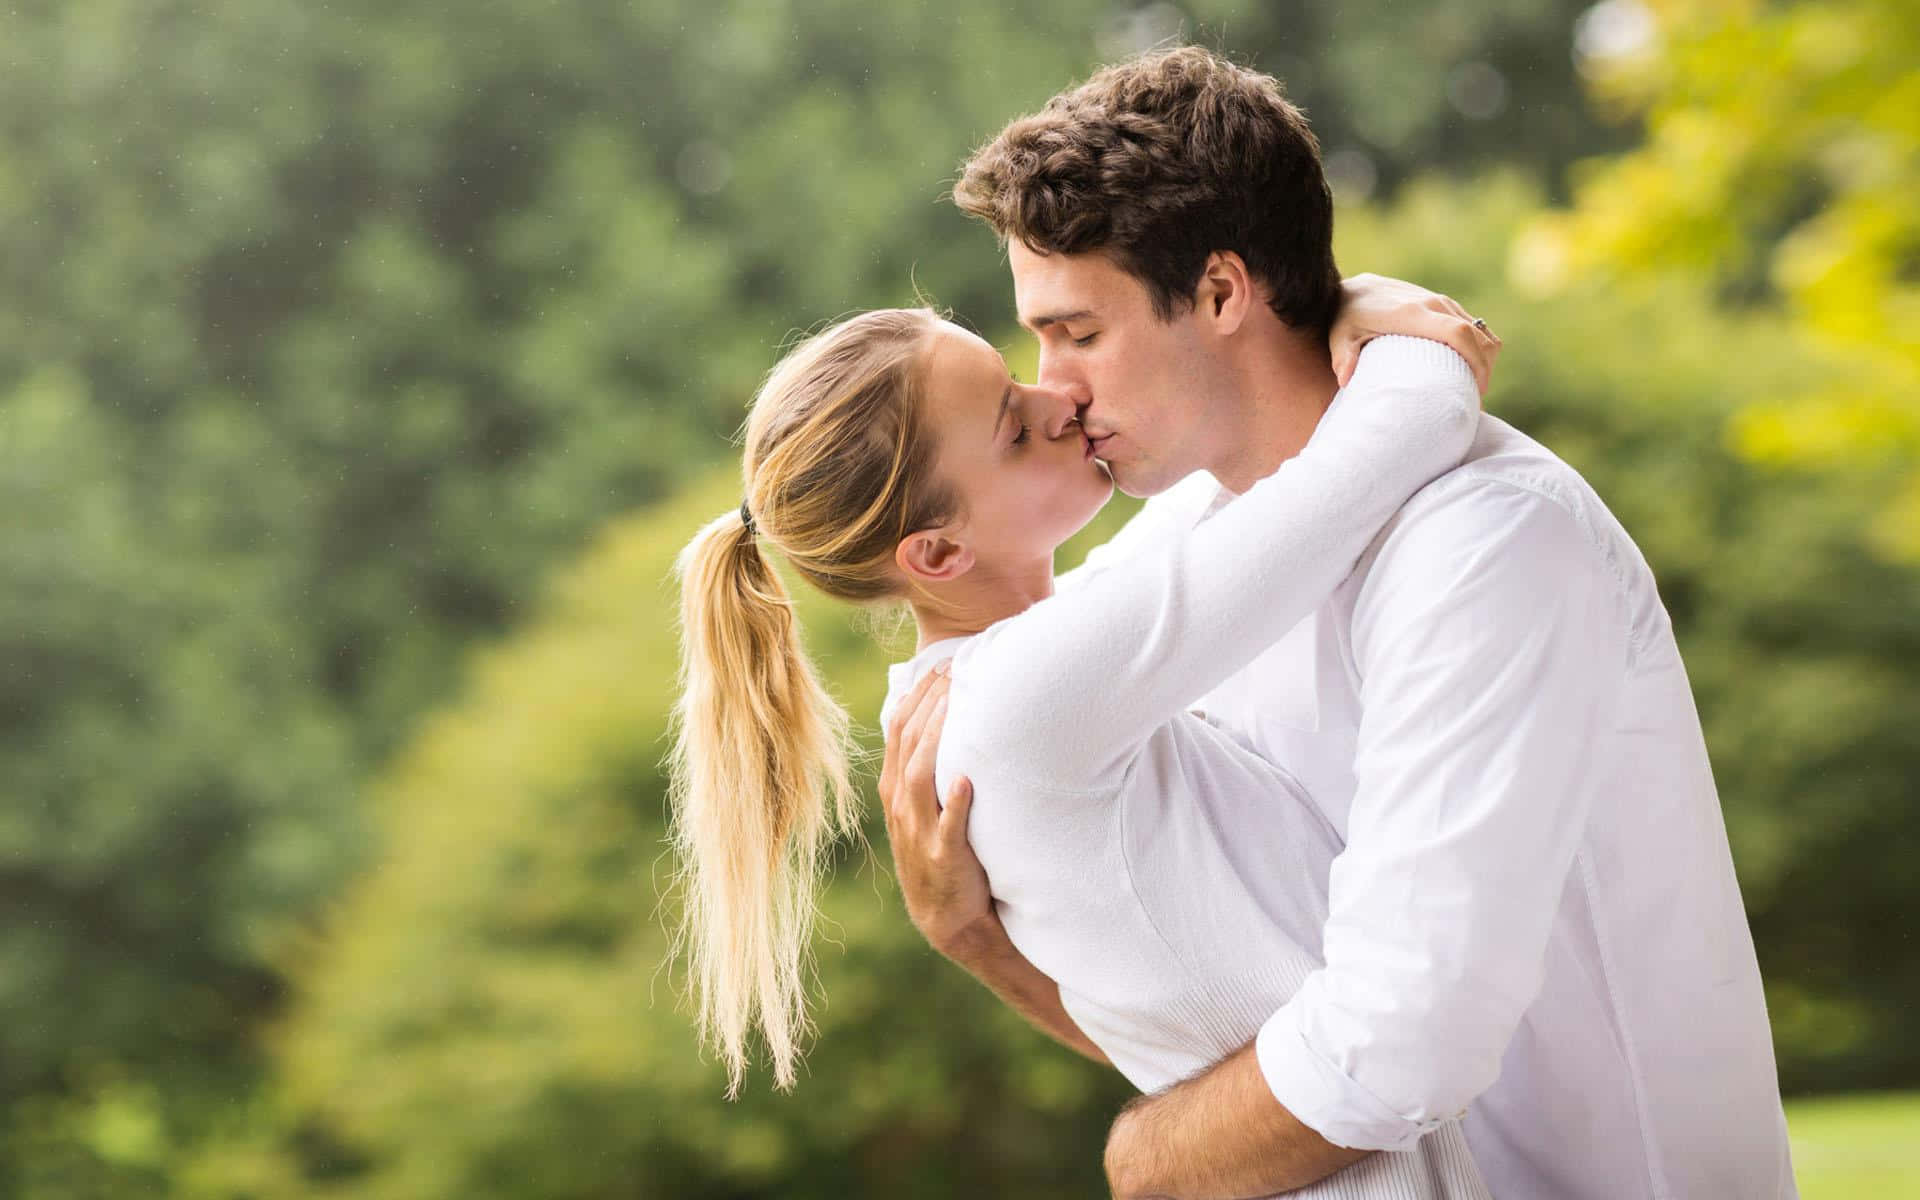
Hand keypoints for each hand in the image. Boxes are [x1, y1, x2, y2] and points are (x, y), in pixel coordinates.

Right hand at [878, 662, 992, 956]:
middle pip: (909, 743)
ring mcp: (919, 831)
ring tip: (956, 703)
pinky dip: (956, 803)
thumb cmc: (943, 850)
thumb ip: (927, 766)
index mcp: (895, 788)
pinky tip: (967, 779)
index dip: (917, 694)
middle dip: (929, 702)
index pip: (899, 729)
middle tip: (955, 668)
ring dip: (936, 738)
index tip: (941, 664)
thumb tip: (942, 717)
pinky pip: (948, 827)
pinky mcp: (943, 857)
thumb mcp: (925, 806)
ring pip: (920, 776)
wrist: (947, 916)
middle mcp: (902, 805)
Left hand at [1331, 273, 1501, 396]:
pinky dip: (1479, 347)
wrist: (1355, 288)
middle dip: (1485, 368)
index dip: (1475, 361)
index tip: (1477, 390)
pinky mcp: (1443, 304)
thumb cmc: (1346, 317)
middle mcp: (1433, 304)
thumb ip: (1343, 356)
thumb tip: (1346, 380)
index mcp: (1412, 314)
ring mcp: (1441, 302)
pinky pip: (1474, 326)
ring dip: (1484, 359)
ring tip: (1473, 387)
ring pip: (1480, 331)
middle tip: (1476, 399)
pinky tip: (1467, 368)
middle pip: (1477, 335)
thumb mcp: (1340, 336)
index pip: (1459, 334)